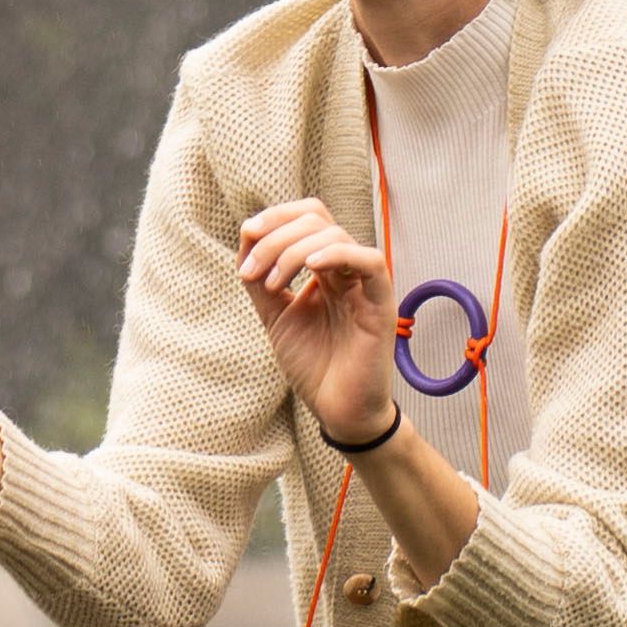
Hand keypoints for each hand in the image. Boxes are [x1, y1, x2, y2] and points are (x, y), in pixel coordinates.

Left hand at [233, 196, 396, 444]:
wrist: (337, 410)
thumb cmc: (313, 366)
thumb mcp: (275, 316)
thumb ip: (260, 280)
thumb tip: (246, 237)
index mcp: (324, 268)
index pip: (307, 217)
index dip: (276, 217)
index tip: (246, 236)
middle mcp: (345, 270)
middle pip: (316, 218)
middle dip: (275, 235)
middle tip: (251, 270)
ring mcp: (364, 285)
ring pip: (335, 234)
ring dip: (292, 250)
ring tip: (272, 283)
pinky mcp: (381, 303)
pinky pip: (369, 262)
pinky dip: (338, 253)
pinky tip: (312, 266)